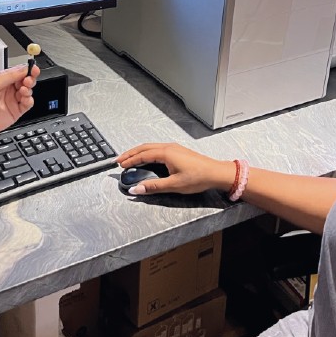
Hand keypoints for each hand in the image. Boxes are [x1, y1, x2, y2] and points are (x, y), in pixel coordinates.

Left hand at [0, 65, 38, 150]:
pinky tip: (25, 99)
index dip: (26, 70)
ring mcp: (12, 100)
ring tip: (24, 90)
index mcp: (1, 80)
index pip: (18, 72)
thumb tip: (23, 69)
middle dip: (29, 79)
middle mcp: (7, 89)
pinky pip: (27, 104)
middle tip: (28, 80)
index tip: (33, 69)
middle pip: (24, 81)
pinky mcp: (15, 112)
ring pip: (27, 92)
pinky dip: (29, 100)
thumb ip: (9, 76)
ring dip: (28, 89)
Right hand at [116, 143, 235, 195]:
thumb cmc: (199, 177)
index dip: (130, 160)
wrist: (216, 173)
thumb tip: (137, 189)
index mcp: (166, 153)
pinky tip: (147, 158)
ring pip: (151, 147)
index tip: (120, 165)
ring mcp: (174, 148)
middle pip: (144, 148)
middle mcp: (169, 147)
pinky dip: (148, 152)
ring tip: (130, 159)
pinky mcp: (178, 151)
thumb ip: (153, 186)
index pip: (142, 155)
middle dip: (130, 153)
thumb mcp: (174, 185)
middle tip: (119, 160)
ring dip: (139, 152)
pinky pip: (158, 149)